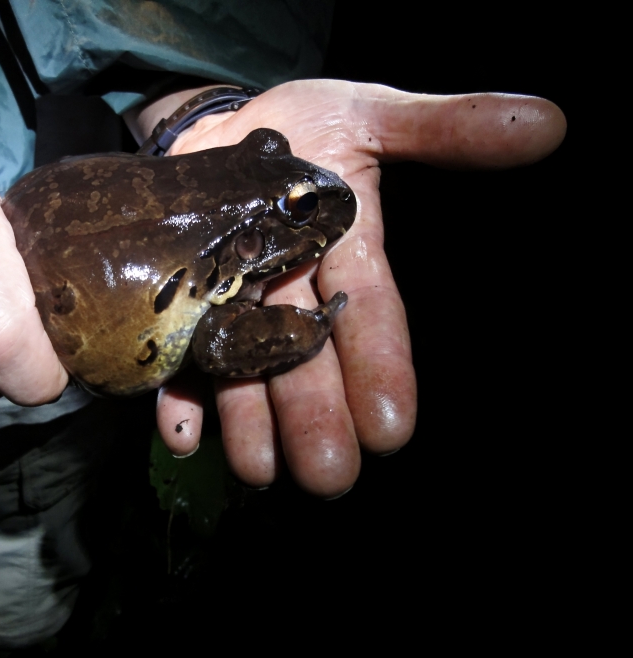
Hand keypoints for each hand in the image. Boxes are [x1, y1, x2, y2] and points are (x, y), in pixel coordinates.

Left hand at [152, 81, 564, 494]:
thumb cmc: (304, 126)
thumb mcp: (375, 116)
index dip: (381, 368)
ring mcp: (234, 304)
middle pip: (306, 361)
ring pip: (245, 370)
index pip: (372, 316)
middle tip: (328, 475)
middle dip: (316, 416)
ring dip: (249, 422)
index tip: (392, 428)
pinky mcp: (182, 304)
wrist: (219, 126)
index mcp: (345, 256)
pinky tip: (179, 431)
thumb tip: (545, 123)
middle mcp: (291, 293)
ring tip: (258, 471)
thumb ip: (446, 129)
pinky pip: (178, 354)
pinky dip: (178, 393)